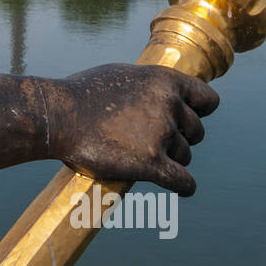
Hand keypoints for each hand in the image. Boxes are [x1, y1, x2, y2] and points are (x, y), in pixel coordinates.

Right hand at [49, 64, 218, 196]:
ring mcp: (161, 134)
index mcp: (164, 80)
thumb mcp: (121, 75)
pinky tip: (181, 189)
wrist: (57, 116)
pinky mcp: (150, 163)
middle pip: (196, 131)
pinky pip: (182, 181)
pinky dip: (185, 187)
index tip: (188, 120)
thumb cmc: (80, 94)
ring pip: (185, 156)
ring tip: (148, 160)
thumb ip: (147, 86)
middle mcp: (169, 105)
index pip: (207, 100)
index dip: (200, 112)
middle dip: (182, 138)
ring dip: (173, 161)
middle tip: (159, 143)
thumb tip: (159, 94)